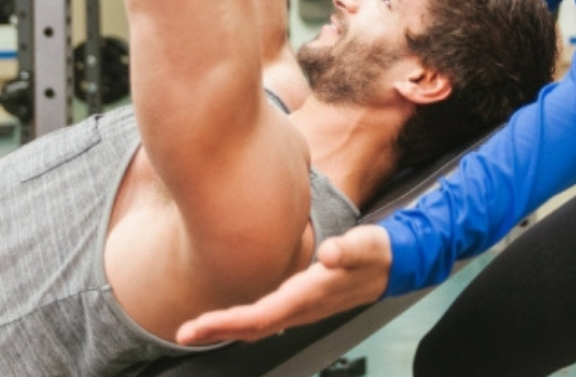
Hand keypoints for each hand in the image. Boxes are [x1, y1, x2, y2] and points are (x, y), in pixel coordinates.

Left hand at [176, 225, 391, 343]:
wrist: (393, 266)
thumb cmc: (376, 253)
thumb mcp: (366, 244)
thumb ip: (350, 249)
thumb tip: (331, 254)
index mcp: (309, 295)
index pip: (261, 316)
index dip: (227, 322)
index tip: (197, 326)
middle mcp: (301, 308)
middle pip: (253, 327)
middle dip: (217, 330)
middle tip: (183, 332)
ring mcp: (301, 309)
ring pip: (257, 326)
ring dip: (226, 327)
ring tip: (196, 328)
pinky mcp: (301, 302)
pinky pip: (265, 319)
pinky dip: (242, 321)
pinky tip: (229, 320)